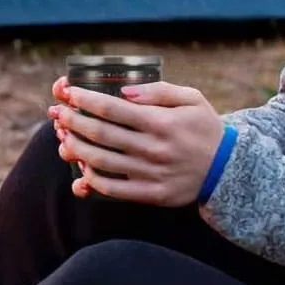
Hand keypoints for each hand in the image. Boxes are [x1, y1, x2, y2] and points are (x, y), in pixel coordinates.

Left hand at [47, 77, 224, 205]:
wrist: (227, 169)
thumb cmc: (204, 128)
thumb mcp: (192, 98)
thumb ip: (159, 91)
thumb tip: (125, 92)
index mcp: (161, 122)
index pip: (114, 109)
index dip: (87, 100)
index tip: (69, 92)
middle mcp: (153, 148)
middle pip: (102, 134)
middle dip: (74, 121)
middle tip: (57, 113)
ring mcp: (150, 173)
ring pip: (102, 162)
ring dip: (76, 149)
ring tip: (62, 138)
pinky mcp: (150, 194)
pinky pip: (113, 189)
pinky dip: (92, 180)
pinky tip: (81, 169)